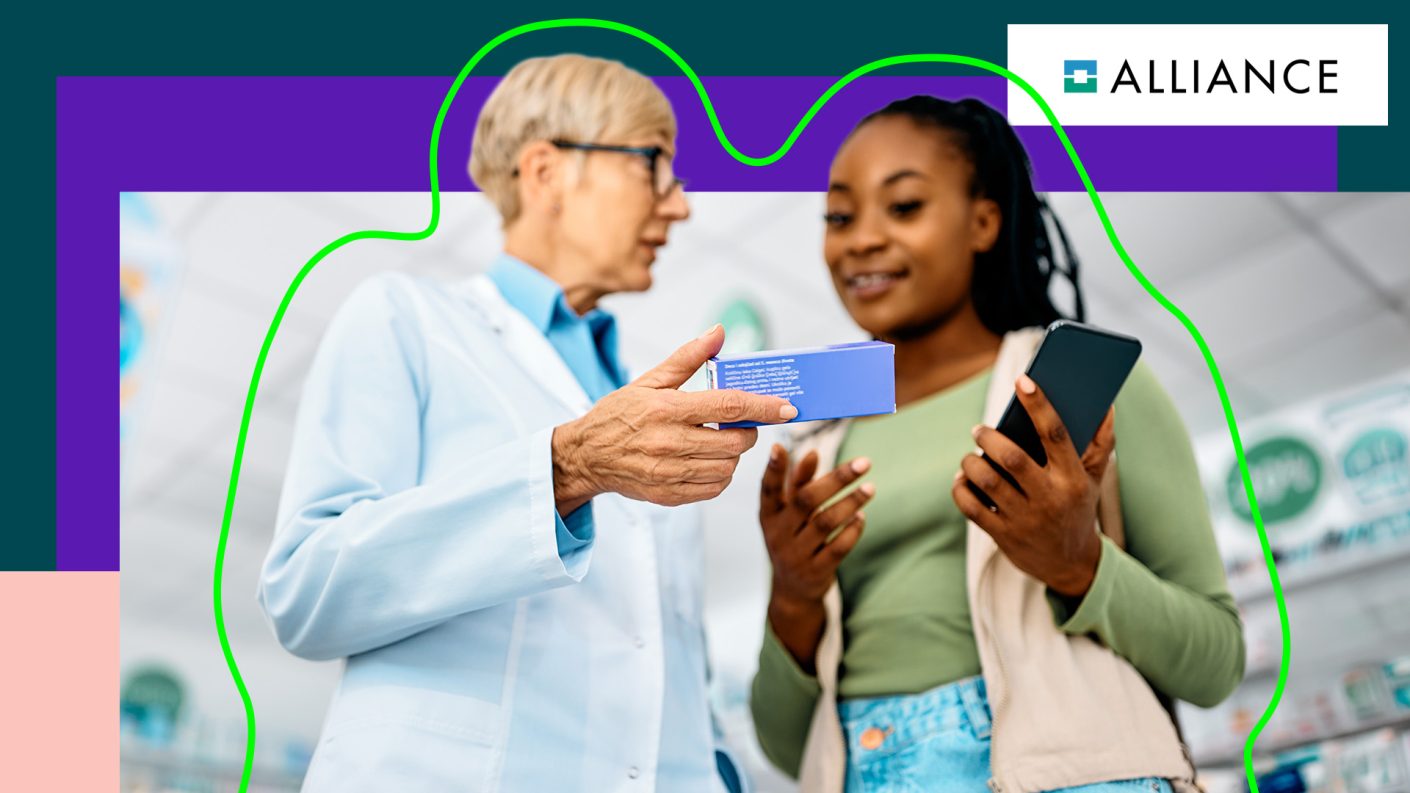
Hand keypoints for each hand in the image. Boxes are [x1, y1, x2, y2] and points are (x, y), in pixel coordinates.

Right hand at [551, 324, 797, 510]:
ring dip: (734, 454)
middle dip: (749, 431)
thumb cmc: (619, 415)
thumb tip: (718, 332)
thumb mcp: (650, 380)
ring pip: (727, 467)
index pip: (729, 406)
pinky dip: (721, 475)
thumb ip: (688, 357)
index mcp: (667, 408)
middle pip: (735, 441)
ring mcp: (668, 472)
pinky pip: (713, 488)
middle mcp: (669, 442)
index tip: (787, 407)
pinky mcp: (668, 494)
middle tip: (742, 423)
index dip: (764, 406)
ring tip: (720, 441)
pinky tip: (709, 461)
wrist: (585, 455)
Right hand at [759, 444, 873, 670]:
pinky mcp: (816, 571)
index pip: (768, 490)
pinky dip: (852, 530)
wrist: (792, 591)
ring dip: (851, 502)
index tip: (779, 446)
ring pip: (825, 522)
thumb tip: (810, 453)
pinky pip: (838, 547)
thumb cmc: (792, 539)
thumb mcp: (787, 515)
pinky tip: (862, 516)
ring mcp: (796, 555)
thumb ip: (797, 484)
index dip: (773, 469)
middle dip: (837, 479)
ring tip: (870, 487)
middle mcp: (778, 534)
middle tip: (865, 463)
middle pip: (806, 500)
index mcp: (768, 516)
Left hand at [951, 374, 1115, 598]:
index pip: (1055, 435)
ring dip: (971, 462)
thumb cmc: (1078, 509)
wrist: (1071, 566)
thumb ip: (1100, 442)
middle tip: (979, 429)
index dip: (1039, 405)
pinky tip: (964, 478)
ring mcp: (1024, 519)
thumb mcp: (1093, 479)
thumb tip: (1105, 404)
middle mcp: (1049, 498)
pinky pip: (970, 506)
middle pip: (1011, 458)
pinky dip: (960, 487)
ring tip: (972, 456)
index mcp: (1073, 479)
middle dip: (989, 437)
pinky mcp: (1003, 535)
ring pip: (986, 480)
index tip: (1023, 380)